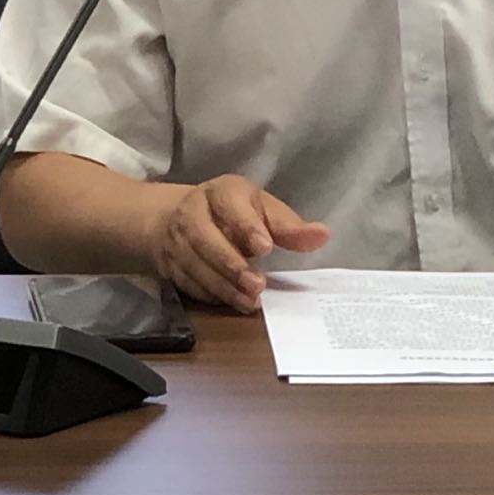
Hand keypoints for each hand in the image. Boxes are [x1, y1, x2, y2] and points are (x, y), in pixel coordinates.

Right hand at [150, 174, 328, 313]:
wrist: (179, 218)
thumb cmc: (234, 211)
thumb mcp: (263, 209)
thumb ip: (289, 226)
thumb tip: (322, 236)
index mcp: (221, 192)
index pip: (230, 205)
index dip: (246, 226)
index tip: (265, 247)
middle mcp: (193, 213)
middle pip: (206, 239)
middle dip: (233, 265)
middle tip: (258, 285)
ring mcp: (178, 241)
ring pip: (196, 265)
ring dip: (223, 286)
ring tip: (250, 300)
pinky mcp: (171, 266)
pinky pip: (188, 283)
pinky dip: (210, 295)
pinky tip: (232, 302)